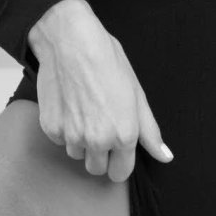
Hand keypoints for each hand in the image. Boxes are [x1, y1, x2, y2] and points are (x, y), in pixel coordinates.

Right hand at [29, 0, 173, 182]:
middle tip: (100, 126)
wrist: (71, 41)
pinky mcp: (51, 128)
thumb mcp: (136, 94)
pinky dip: (64, 128)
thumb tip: (165, 156)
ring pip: (77, 154)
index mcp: (123, 135)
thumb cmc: (107, 61)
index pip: (120, 173)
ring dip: (80, 141)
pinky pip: (59, 140)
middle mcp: (97, 141)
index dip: (120, 161)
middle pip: (97, 169)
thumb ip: (150, 131)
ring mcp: (71, 136)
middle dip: (100, 154)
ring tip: (84, 111)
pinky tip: (70, 104)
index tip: (117, 147)